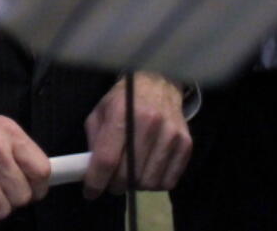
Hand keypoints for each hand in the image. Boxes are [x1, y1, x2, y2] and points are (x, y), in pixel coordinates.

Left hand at [83, 72, 191, 197]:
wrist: (159, 83)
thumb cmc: (124, 99)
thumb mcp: (101, 111)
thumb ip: (94, 140)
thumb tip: (91, 171)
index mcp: (122, 112)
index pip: (107, 158)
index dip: (96, 181)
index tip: (90, 192)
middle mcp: (149, 122)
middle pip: (128, 174)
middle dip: (115, 185)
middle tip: (111, 182)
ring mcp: (170, 134)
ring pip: (149, 182)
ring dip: (136, 185)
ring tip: (131, 174)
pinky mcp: (186, 144)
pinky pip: (168, 181)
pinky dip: (155, 183)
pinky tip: (148, 170)